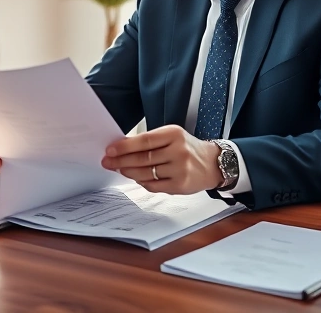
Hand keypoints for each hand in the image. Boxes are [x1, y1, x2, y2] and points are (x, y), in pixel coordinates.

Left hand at [101, 125, 221, 193]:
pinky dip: (142, 182)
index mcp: (174, 134)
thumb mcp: (172, 137)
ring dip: (128, 172)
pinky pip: (153, 186)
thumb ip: (150, 142)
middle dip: (121, 161)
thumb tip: (122, 147)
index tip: (110, 150)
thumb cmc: (187, 149)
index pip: (144, 140)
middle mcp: (178, 151)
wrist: (212, 163)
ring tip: (119, 169)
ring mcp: (180, 169)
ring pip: (146, 173)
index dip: (124, 146)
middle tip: (107, 162)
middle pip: (143, 158)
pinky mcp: (180, 185)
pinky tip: (136, 178)